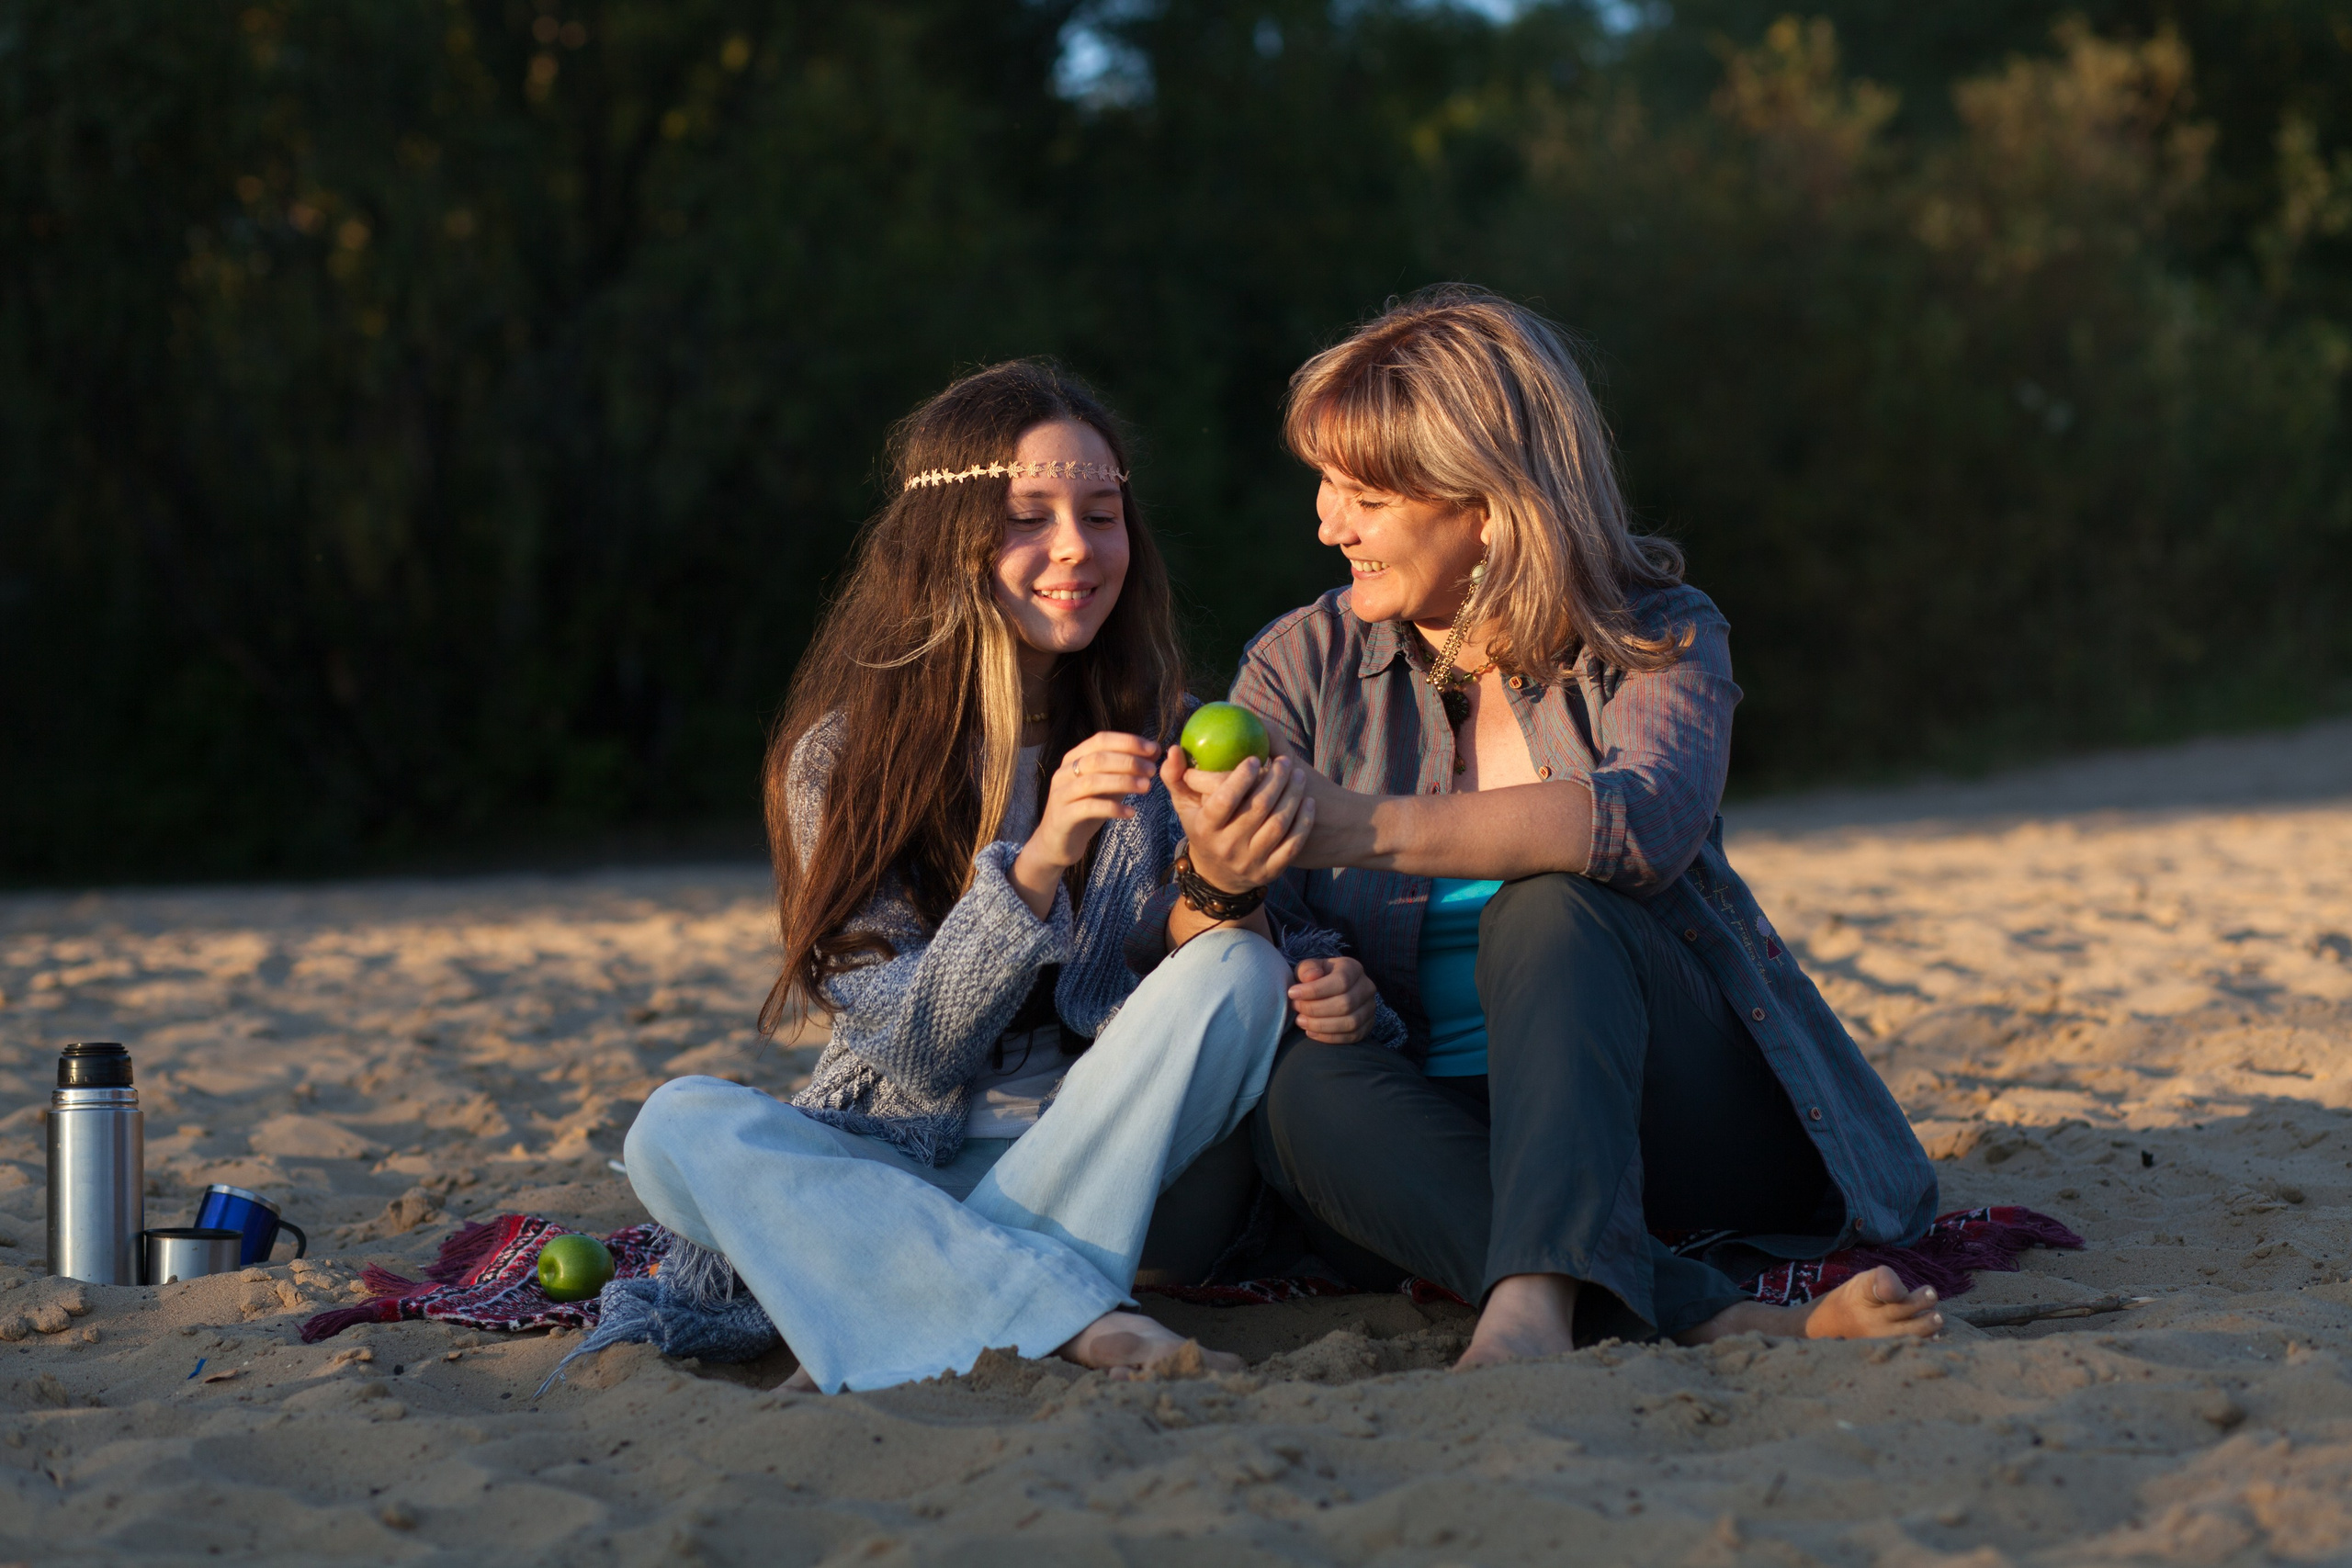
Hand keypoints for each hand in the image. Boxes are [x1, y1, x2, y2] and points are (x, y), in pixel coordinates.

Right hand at [1010, 732, 1159, 917]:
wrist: (1056, 842)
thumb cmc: (1086, 810)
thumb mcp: (1108, 786)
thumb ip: (1126, 769)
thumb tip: (1155, 751)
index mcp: (1074, 758)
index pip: (1101, 739)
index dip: (1128, 742)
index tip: (1153, 749)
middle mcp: (1064, 772)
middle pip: (1098, 758)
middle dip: (1129, 762)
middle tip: (1152, 771)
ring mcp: (1061, 794)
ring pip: (1093, 781)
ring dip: (1123, 782)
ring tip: (1147, 788)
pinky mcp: (1062, 816)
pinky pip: (1088, 808)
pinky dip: (1112, 808)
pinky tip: (1131, 813)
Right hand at [1160, 746, 1312, 893]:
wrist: (1217, 876)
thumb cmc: (1202, 828)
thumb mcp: (1184, 805)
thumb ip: (1175, 776)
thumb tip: (1173, 749)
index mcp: (1205, 828)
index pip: (1224, 800)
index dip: (1241, 777)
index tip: (1255, 758)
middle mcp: (1227, 847)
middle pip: (1258, 808)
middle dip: (1275, 780)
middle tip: (1284, 761)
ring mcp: (1250, 861)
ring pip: (1279, 824)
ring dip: (1292, 795)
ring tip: (1298, 775)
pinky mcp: (1270, 871)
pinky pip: (1293, 845)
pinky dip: (1303, 822)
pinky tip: (1308, 802)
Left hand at [1290, 956, 1375, 1042]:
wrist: (1329, 991)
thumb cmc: (1317, 978)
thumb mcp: (1309, 968)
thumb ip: (1307, 969)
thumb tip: (1311, 977)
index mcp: (1353, 968)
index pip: (1340, 981)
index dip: (1315, 990)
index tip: (1292, 993)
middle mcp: (1366, 987)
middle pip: (1345, 1004)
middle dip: (1316, 1009)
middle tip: (1296, 1008)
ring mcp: (1370, 1008)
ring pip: (1350, 1023)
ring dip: (1321, 1025)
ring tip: (1301, 1021)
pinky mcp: (1368, 1025)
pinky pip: (1352, 1036)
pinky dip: (1329, 1037)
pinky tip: (1311, 1032)